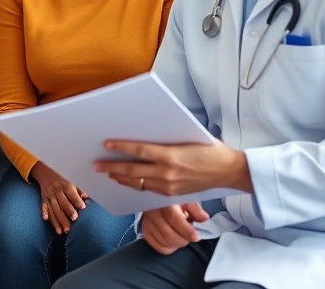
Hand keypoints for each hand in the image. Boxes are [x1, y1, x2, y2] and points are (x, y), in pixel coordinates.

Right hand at [30, 162, 87, 234]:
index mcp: (66, 185)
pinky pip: (43, 207)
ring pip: (54, 209)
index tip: (83, 207)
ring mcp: (49, 196)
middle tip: (74, 220)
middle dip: (68, 211)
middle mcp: (57, 191)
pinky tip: (46, 219)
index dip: (77, 200)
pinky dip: (44, 212)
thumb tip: (86, 197)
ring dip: (58, 220)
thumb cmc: (62, 179)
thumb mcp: (71, 180)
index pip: (71, 194)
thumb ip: (79, 190)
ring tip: (63, 230)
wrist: (45, 173)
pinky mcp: (43, 200)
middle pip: (63, 203)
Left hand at [95, 140, 252, 195]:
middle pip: (133, 170)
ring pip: (137, 182)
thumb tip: (146, 130)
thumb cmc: (210, 149)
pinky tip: (125, 180)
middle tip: (96, 164)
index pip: (139, 151)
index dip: (121, 148)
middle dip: (112, 167)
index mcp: (171, 155)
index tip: (106, 144)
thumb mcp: (189, 137)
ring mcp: (169, 185)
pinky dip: (134, 184)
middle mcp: (168, 172)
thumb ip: (167, 138)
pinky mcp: (171, 194)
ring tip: (107, 173)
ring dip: (120, 177)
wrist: (228, 171)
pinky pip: (147, 190)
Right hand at [141, 203, 208, 254]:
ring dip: (176, 244)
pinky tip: (174, 243)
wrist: (158, 197)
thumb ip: (195, 209)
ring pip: (163, 241)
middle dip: (183, 240)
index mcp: (165, 201)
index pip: (174, 219)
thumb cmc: (176, 199)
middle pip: (167, 233)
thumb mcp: (187, 199)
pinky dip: (168, 248)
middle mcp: (152, 211)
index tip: (196, 237)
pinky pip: (157, 246)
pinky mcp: (145, 230)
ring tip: (183, 239)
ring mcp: (147, 222)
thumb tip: (204, 218)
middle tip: (190, 238)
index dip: (186, 230)